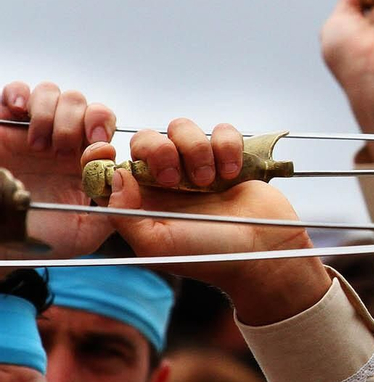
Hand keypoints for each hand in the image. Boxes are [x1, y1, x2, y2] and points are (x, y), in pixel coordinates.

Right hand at [1, 82, 117, 257]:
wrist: (2, 238)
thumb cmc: (40, 235)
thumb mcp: (86, 232)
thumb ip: (115, 212)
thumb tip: (127, 183)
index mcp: (87, 159)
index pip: (106, 127)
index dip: (106, 129)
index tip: (99, 148)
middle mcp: (63, 140)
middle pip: (84, 105)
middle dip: (81, 119)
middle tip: (65, 148)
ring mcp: (34, 129)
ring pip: (54, 94)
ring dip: (51, 114)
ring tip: (39, 146)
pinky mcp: (4, 124)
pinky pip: (15, 91)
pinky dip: (18, 94)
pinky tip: (19, 113)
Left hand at [82, 119, 330, 324]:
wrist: (263, 252)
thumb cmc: (209, 253)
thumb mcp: (155, 243)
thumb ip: (124, 214)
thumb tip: (115, 174)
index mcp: (141, 199)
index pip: (108, 164)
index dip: (100, 153)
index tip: (105, 150)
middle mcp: (166, 179)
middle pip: (145, 137)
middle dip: (158, 151)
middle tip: (176, 180)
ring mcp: (198, 165)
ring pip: (182, 127)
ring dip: (196, 149)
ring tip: (210, 181)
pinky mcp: (229, 156)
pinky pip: (221, 130)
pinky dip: (227, 146)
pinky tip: (233, 173)